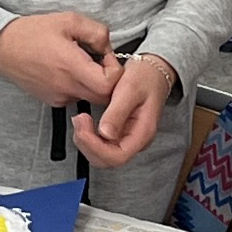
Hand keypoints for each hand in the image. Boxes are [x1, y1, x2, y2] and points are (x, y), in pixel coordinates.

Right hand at [0, 13, 118, 108]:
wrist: (1, 47)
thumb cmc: (32, 32)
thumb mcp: (69, 20)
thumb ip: (97, 32)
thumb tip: (108, 48)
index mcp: (71, 67)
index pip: (109, 84)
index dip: (115, 71)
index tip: (105, 55)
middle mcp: (66, 88)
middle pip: (104, 96)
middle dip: (108, 79)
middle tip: (98, 59)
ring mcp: (58, 97)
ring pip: (90, 97)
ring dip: (94, 82)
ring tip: (80, 61)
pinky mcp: (52, 101)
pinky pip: (76, 97)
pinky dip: (79, 85)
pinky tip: (67, 68)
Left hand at [73, 53, 176, 169]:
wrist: (153, 71)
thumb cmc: (145, 77)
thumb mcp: (130, 89)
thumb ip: (117, 112)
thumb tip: (105, 133)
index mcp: (143, 133)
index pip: (118, 156)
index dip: (96, 148)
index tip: (83, 128)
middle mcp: (136, 141)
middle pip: (108, 160)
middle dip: (87, 145)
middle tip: (78, 120)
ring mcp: (127, 139)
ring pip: (102, 155)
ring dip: (86, 141)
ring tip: (79, 119)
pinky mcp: (120, 134)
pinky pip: (101, 145)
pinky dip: (88, 137)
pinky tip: (84, 123)